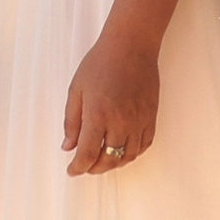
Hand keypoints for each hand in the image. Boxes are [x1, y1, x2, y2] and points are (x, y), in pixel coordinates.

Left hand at [61, 32, 158, 175]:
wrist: (130, 48)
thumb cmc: (99, 64)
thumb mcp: (76, 88)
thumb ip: (71, 120)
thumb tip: (68, 146)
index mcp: (98, 115)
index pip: (88, 153)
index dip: (78, 167)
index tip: (72, 171)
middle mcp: (120, 123)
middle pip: (109, 160)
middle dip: (95, 168)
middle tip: (85, 167)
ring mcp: (138, 122)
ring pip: (128, 157)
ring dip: (114, 164)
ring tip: (102, 161)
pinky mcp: (151, 119)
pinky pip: (143, 146)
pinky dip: (131, 154)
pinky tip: (122, 152)